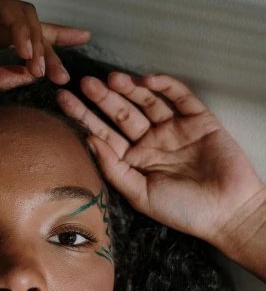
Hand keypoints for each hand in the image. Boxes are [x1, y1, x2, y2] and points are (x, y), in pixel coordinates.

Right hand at [0, 0, 90, 96]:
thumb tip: (29, 76)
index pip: (23, 40)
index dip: (50, 48)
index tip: (69, 67)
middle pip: (29, 27)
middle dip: (50, 49)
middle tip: (61, 74)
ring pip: (21, 13)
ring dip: (35, 40)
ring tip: (39, 65)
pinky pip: (3, 5)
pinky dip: (18, 25)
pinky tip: (24, 48)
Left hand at [56, 72, 265, 244]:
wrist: (227, 212)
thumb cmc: (183, 211)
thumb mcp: (139, 194)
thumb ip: (114, 168)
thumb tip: (89, 141)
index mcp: (134, 161)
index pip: (104, 134)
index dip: (84, 117)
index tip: (64, 100)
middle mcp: (151, 142)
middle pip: (121, 114)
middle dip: (102, 98)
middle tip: (84, 82)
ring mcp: (174, 129)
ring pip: (146, 102)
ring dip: (129, 88)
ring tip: (111, 79)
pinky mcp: (198, 120)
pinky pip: (180, 96)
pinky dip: (164, 86)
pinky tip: (147, 80)